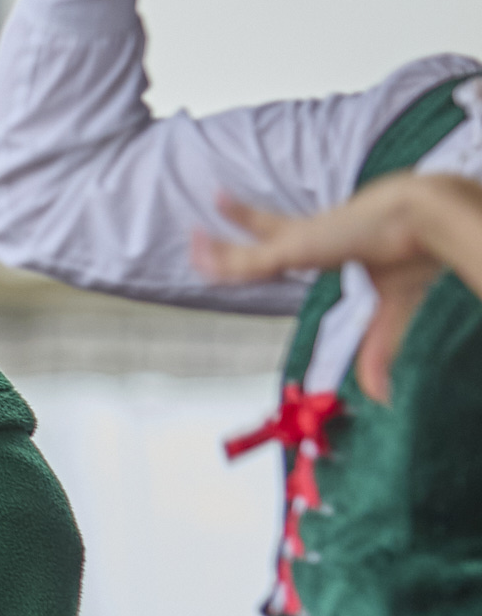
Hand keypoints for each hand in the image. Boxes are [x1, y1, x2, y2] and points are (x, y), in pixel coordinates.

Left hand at [194, 175, 481, 399]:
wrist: (424, 220)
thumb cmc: (415, 253)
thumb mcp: (393, 308)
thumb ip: (379, 349)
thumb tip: (380, 396)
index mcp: (329, 244)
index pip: (286, 239)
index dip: (261, 228)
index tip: (238, 219)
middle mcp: (310, 238)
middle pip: (261, 234)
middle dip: (230, 240)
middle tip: (197, 237)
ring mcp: (301, 240)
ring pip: (247, 254)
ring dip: (217, 253)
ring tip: (191, 242)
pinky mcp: (297, 244)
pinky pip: (253, 262)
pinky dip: (227, 264)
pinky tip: (202, 254)